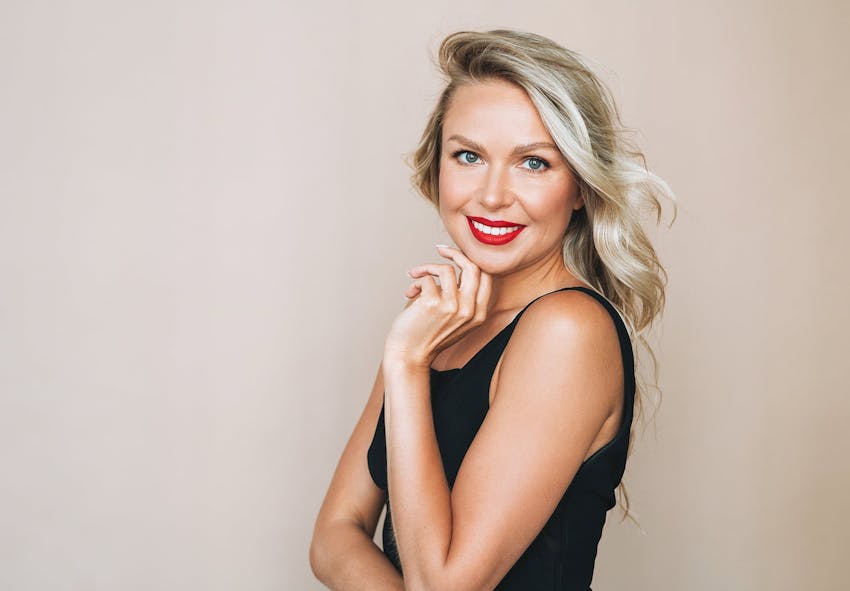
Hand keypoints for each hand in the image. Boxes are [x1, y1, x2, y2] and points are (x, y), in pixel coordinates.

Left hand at [383, 244, 492, 370]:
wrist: (409, 356)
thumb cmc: (428, 335)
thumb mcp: (457, 319)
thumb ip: (464, 297)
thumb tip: (459, 262)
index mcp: (479, 314)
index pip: (486, 276)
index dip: (471, 260)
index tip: (455, 254)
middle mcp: (469, 310)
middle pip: (472, 266)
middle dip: (454, 253)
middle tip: (440, 249)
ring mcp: (452, 306)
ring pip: (446, 269)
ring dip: (426, 268)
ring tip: (415, 276)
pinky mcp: (433, 303)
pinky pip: (426, 278)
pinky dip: (416, 281)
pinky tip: (409, 294)